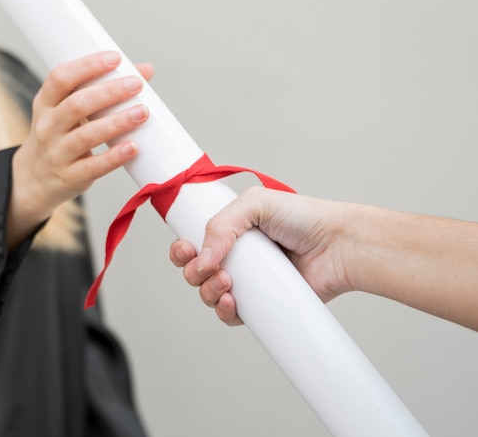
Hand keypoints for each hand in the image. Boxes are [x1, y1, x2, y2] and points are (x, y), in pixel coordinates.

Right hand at [9, 51, 149, 243]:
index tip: (115, 57)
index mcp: (46, 103)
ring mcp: (57, 153)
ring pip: (86, 136)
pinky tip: (133, 147)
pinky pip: (93, 166)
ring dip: (117, 122)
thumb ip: (104, 89)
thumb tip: (146, 70)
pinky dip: (114, 157)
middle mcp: (48, 127)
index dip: (87, 66)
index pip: (60, 78)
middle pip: (77, 105)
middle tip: (136, 84)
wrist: (35, 179)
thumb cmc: (61, 136)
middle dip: (109, 92)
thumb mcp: (69, 110)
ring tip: (142, 112)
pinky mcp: (70, 177)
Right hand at [170, 187, 350, 324]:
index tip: (184, 249)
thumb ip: (222, 223)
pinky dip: (224, 311)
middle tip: (209, 267)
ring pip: (209, 294)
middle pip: (195, 270)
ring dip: (208, 291)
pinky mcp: (261, 304)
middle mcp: (235, 255)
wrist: (337, 245)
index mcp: (230, 229)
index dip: (182, 249)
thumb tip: (202, 258)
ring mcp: (248, 281)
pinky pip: (231, 315)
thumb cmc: (303, 218)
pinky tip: (231, 303)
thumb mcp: (256, 203)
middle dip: (192, 272)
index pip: (193, 241)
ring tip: (228, 283)